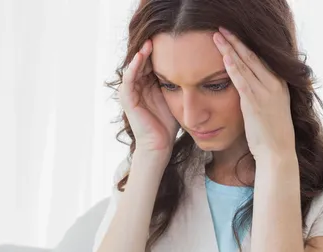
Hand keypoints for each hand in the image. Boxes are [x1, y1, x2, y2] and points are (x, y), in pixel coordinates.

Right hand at [120, 40, 179, 155]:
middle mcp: (137, 87)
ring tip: (150, 43)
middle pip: (142, 62)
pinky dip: (134, 67)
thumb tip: (195, 69)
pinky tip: (141, 57)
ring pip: (134, 67)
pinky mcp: (127, 99)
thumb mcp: (175, 98)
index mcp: (148, 86)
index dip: (159, 52)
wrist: (160, 145)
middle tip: (159, 36)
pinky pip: (128, 79)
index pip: (151, 64)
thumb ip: (178, 83)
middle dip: (149, 50)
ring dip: (141, 54)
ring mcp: (131, 93)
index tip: (170, 41)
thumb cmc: (168, 125)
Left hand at [213, 28, 295, 160]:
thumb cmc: (271, 134)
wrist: (277, 152)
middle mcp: (274, 84)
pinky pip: (243, 82)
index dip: (245, 45)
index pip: (260, 58)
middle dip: (235, 41)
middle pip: (252, 56)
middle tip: (221, 28)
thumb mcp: (271, 109)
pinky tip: (225, 58)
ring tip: (217, 36)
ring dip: (230, 49)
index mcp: (279, 84)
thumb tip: (248, 87)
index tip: (232, 35)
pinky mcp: (256, 104)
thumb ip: (262, 94)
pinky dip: (234, 69)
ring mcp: (266, 93)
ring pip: (246, 65)